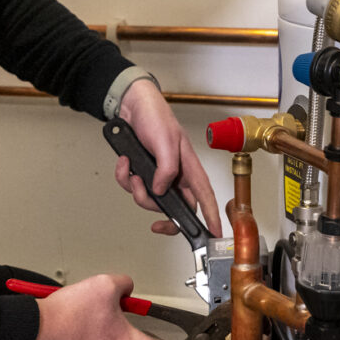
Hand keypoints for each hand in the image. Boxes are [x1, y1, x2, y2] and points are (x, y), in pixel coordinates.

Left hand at [114, 78, 222, 235]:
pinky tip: (125, 162)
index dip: (212, 217)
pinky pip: (132, 186)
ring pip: (150, 199)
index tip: (215, 234)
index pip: (205, 197)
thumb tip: (161, 190)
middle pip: (175, 207)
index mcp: (189, 168)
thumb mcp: (166, 141)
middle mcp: (176, 175)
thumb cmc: (156, 116)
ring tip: (133, 172)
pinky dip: (124, 176)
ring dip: (137, 190)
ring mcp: (158, 174)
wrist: (131, 105)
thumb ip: (167, 168)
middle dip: (161, 214)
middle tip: (156, 224)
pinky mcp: (142, 171)